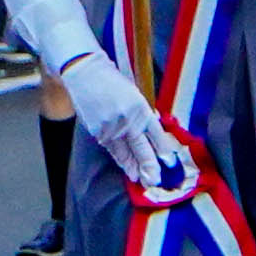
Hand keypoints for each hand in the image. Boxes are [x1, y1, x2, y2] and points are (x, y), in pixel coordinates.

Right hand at [56, 46, 177, 185]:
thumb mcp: (134, 94)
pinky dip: (120, 159)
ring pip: (125, 153)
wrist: (85, 75)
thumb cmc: (112, 82)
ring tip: (140, 179)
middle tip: (155, 180)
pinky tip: (126, 167)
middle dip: (150, 167)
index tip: (169, 162)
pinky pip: (112, 148)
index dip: (163, 149)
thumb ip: (142, 114)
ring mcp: (111, 128)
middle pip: (142, 149)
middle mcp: (127, 120)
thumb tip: (151, 134)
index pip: (156, 134)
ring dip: (133, 167)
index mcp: (140, 107)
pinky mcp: (98, 132)